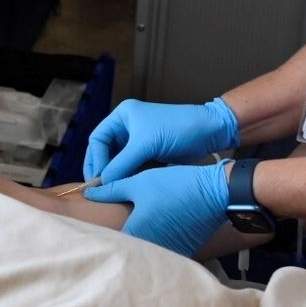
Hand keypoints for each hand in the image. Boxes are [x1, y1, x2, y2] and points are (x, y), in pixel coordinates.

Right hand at [84, 98, 239, 182]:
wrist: (210, 131)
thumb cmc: (178, 128)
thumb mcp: (146, 144)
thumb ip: (122, 163)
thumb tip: (103, 182)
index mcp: (123, 116)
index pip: (98, 138)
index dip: (95, 159)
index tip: (97, 178)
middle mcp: (127, 126)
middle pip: (104, 150)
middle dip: (101, 168)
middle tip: (98, 188)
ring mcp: (138, 140)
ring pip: (117, 160)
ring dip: (113, 174)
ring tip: (109, 191)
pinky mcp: (149, 153)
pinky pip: (130, 167)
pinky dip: (126, 177)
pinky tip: (123, 188)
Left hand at [85, 161, 229, 256]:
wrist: (215, 193)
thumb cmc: (174, 185)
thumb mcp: (138, 183)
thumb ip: (111, 190)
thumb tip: (89, 192)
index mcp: (136, 233)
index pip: (110, 242)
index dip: (101, 236)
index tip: (92, 232)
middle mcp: (151, 248)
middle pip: (128, 250)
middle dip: (119, 242)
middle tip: (109, 233)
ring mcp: (169, 252)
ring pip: (146, 252)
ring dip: (139, 246)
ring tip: (132, 234)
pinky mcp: (183, 251)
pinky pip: (163, 251)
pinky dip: (156, 245)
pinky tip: (156, 232)